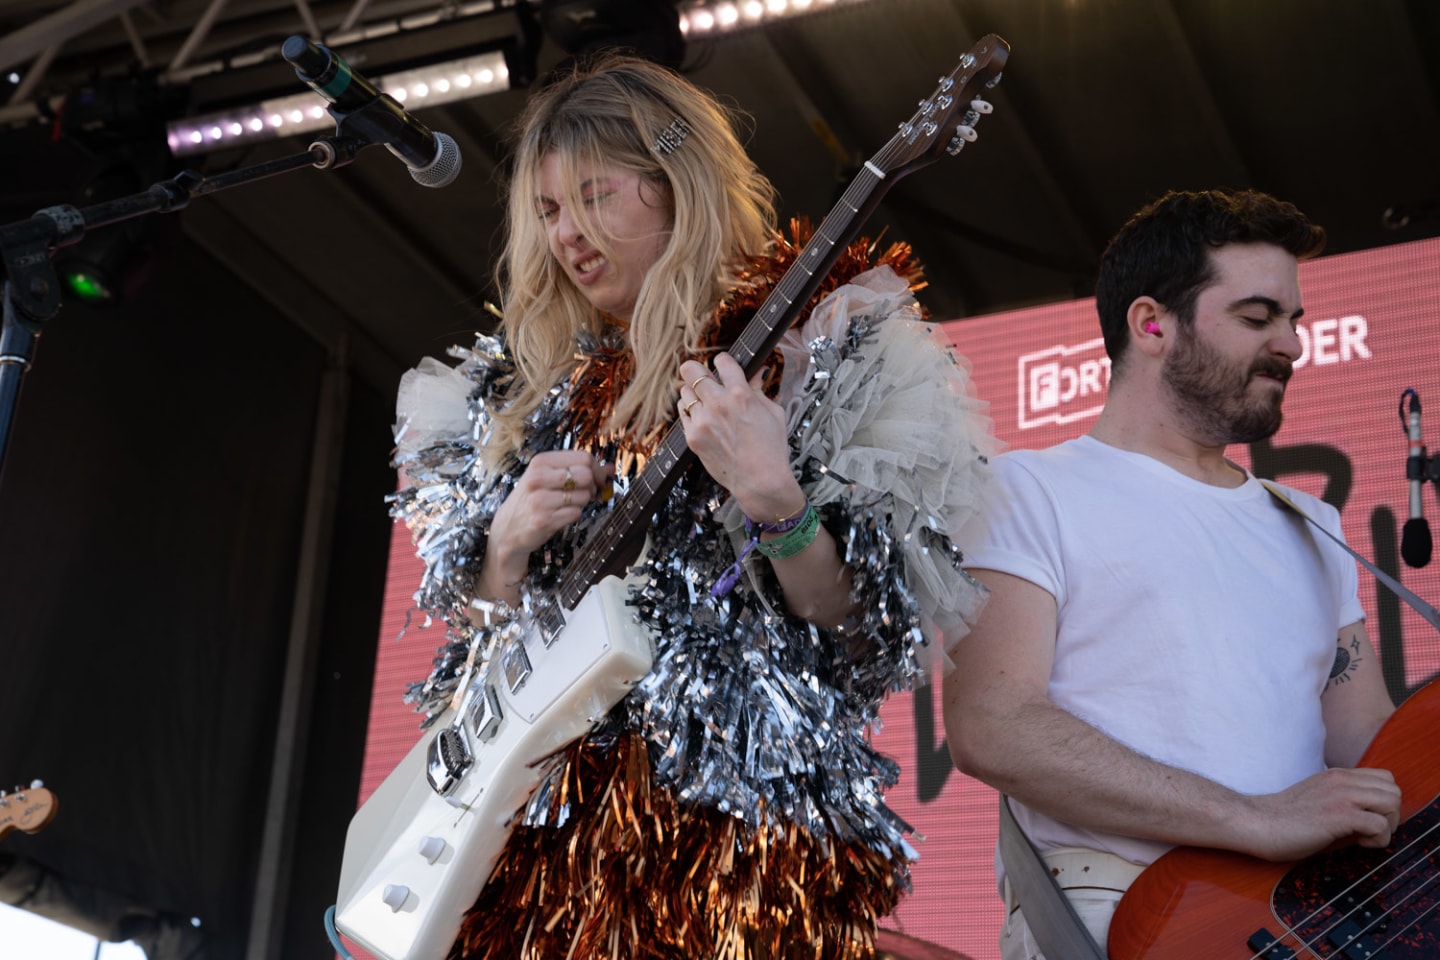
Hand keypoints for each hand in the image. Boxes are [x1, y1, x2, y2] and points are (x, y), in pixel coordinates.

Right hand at [485, 451, 611, 585]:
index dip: (598, 469)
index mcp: (541, 461)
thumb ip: (579, 469)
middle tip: (586, 493)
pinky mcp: (544, 519)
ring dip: (582, 503)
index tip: (599, 479)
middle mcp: (538, 478)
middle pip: (586, 475)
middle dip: (592, 486)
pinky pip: (576, 513)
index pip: (583, 457)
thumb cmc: (532, 498)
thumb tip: (611, 468)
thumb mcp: (550, 477)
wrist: (508, 528)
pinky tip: (560, 515)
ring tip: (567, 504)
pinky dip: (573, 515)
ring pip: (583, 496)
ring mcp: (540, 499)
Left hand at [677, 354, 801, 519]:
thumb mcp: (773, 413)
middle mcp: (718, 404)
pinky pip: (683, 414)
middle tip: (702, 377)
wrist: (760, 481)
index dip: (723, 361)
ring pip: (684, 391)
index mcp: (740, 394)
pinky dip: (691, 412)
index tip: (724, 367)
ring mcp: (702, 421)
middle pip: (690, 370)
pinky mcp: (692, 437)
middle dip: (697, 370)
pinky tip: (703, 418)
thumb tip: (756, 372)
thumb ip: (759, 390)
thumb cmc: (771, 449)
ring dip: (694, 393)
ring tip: (705, 402)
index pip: (722, 360)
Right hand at [1238, 766, 1400, 861]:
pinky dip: (1377, 839)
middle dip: (1390, 815)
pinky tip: (1356, 843)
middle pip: (1394, 790)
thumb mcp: (1317, 798)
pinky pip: (1380, 825)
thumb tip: (1368, 817)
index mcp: (1336, 775)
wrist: (1256, 823)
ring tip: (1364, 836)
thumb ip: (1341, 798)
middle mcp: (1342, 780)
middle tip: (1370, 830)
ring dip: (1386, 825)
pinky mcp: (1340, 815)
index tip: (1368, 819)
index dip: (1383, 802)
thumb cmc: (1283, 819)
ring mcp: (1341, 796)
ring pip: (1392, 803)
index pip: (1384, 778)